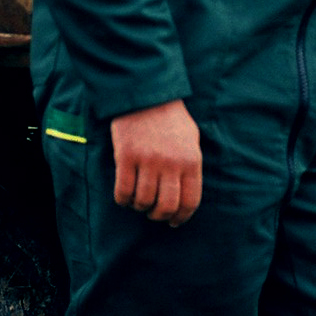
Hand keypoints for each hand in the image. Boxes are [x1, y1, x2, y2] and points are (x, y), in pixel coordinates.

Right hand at [110, 99, 202, 226]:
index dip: (181, 217)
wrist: (145, 93)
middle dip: (159, 216)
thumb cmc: (170, 117)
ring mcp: (147, 161)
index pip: (190, 201)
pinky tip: (124, 197)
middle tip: (153, 213)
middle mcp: (171, 164)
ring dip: (140, 207)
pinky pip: (123, 191)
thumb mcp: (192, 138)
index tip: (174, 222)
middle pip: (166, 206)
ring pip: (143, 201)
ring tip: (138, 202)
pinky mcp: (126, 157)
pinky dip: (123, 200)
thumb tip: (186, 193)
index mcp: (191, 161)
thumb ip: (191, 164)